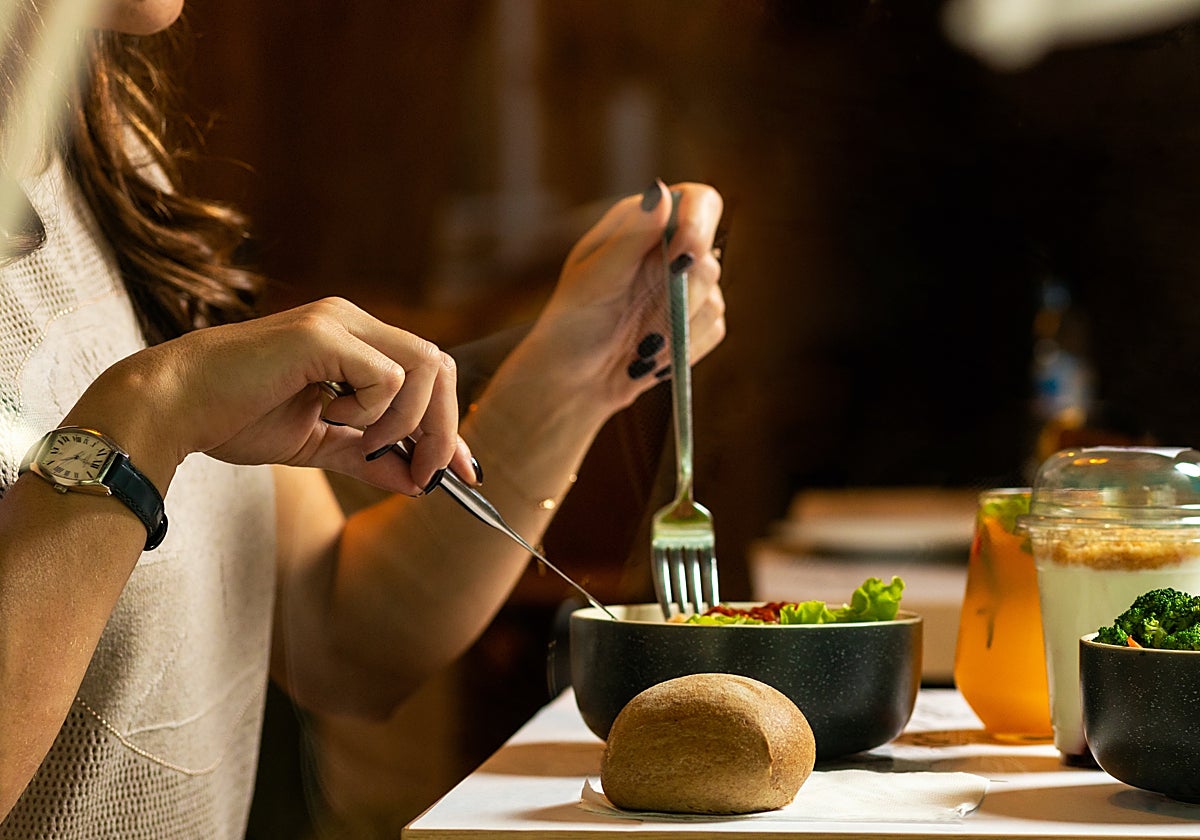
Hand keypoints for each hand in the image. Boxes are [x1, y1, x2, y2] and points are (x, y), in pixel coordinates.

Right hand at [77, 297, 473, 493]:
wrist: (174, 407)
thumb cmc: (234, 418)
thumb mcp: (317, 444)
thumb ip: (367, 458)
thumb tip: (417, 484)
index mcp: (354, 340)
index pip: (428, 373)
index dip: (451, 425)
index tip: (463, 472)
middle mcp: (353, 320)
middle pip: (439, 366)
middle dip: (443, 428)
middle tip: (424, 474)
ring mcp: (339, 321)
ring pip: (424, 367)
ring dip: (407, 421)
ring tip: (364, 443)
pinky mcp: (322, 335)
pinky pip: (386, 377)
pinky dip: (372, 412)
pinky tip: (329, 415)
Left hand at [527, 180, 725, 410]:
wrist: (573, 381)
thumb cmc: (570, 324)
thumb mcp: (592, 279)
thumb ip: (631, 238)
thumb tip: (661, 193)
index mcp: (644, 226)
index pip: (698, 202)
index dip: (700, 223)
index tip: (684, 252)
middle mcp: (670, 252)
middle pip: (709, 257)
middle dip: (680, 293)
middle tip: (644, 317)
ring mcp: (687, 289)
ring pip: (714, 299)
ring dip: (675, 326)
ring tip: (636, 340)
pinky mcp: (698, 325)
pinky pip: (713, 330)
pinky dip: (682, 347)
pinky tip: (650, 354)